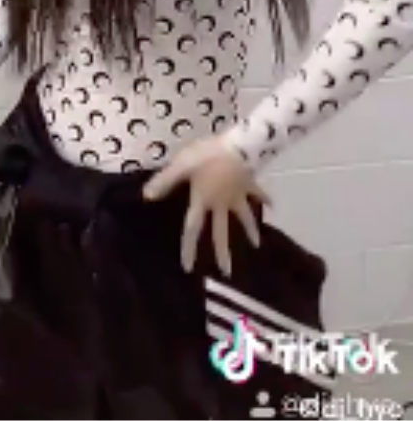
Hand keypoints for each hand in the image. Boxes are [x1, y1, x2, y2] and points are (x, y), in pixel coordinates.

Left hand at [143, 135, 268, 275]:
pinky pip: (257, 193)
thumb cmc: (208, 155)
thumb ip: (165, 180)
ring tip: (257, 245)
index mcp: (203, 200)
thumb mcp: (182, 165)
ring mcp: (237, 195)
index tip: (188, 269)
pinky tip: (273, 205)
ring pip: (244, 217)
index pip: (193, 228)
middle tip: (227, 274)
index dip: (189, 248)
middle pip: (221, 232)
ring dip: (250, 230)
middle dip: (223, 252)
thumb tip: (147, 196)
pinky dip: (265, 199)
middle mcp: (221, 204)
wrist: (240, 145)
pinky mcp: (248, 183)